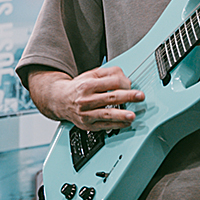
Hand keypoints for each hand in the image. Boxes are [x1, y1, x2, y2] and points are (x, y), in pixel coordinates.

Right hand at [29, 65, 144, 131]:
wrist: (59, 100)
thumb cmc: (78, 88)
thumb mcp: (91, 75)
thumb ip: (109, 73)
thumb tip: (125, 79)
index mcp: (88, 85)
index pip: (111, 82)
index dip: (124, 83)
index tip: (131, 85)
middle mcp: (86, 99)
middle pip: (110, 97)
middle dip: (127, 96)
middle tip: (140, 96)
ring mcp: (86, 113)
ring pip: (106, 114)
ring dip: (121, 115)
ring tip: (131, 115)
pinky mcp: (87, 125)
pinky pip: (104, 126)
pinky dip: (116, 125)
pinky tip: (125, 123)